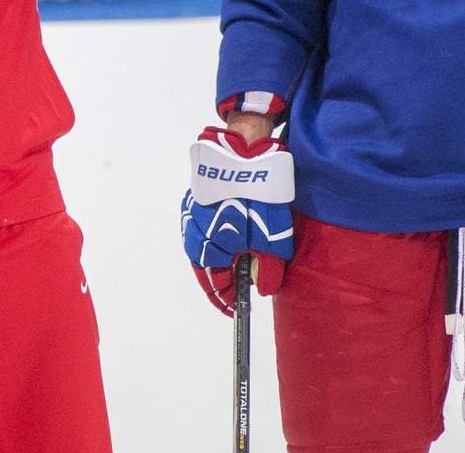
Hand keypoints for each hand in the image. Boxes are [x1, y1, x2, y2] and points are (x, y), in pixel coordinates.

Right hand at [181, 126, 294, 315]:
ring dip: (216, 256)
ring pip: (200, 246)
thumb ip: (268, 271)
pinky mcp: (194, 199)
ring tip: (236, 258)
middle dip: (221, 278)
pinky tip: (229, 232)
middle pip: (204, 267)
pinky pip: (199, 227)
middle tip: (239, 282)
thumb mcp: (273, 241)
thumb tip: (262, 288)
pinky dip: (212, 236)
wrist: (246, 156)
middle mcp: (194, 235)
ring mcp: (191, 215)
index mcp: (210, 250)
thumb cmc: (260, 200)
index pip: (214, 285)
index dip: (226, 300)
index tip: (236, 308)